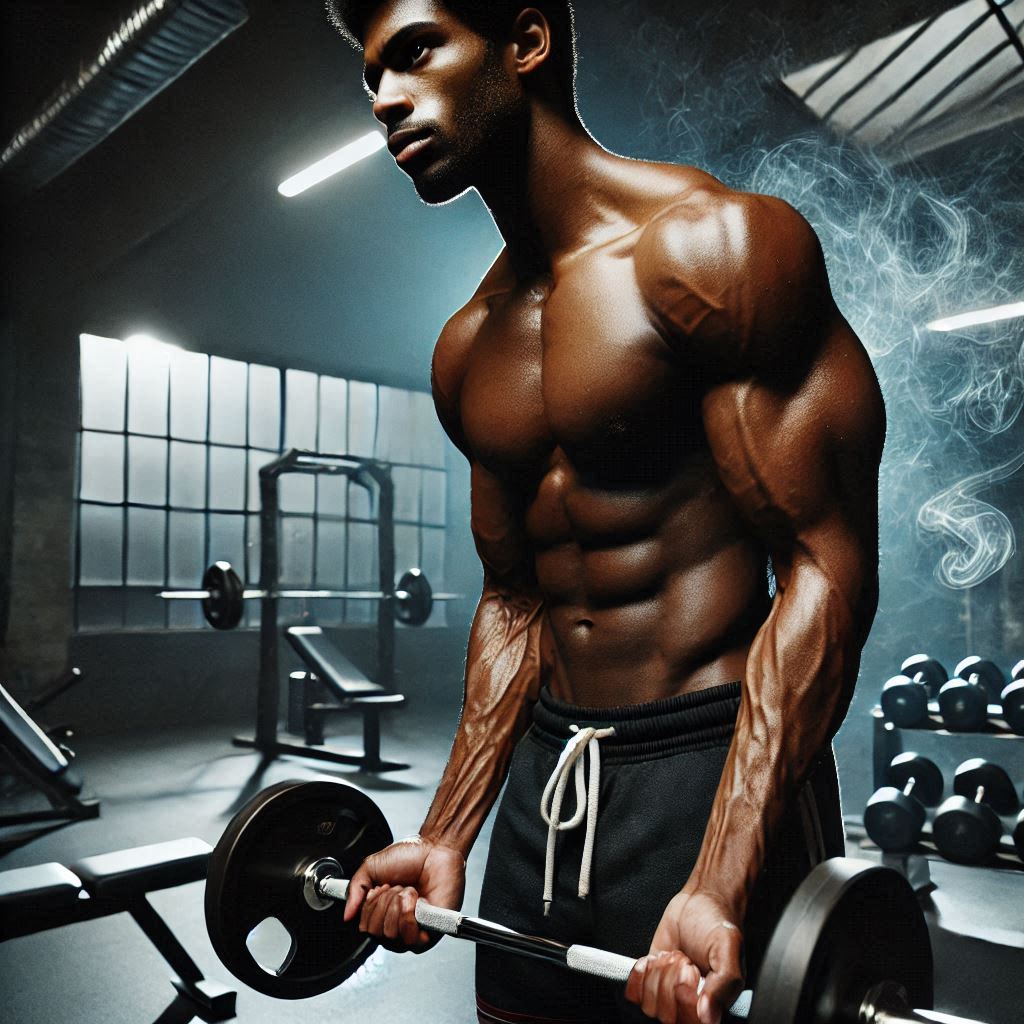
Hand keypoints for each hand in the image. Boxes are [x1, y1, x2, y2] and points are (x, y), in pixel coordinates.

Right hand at [342, 836, 465, 952]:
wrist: (435, 849)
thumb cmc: (409, 857)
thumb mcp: (371, 867)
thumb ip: (354, 890)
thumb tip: (346, 915)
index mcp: (382, 914)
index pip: (364, 928)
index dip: (370, 906)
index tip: (380, 887)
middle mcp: (396, 926)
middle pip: (376, 932)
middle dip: (384, 902)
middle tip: (396, 887)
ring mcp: (414, 930)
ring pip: (391, 934)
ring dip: (398, 905)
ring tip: (409, 891)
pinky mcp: (431, 932)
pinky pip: (411, 937)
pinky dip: (411, 912)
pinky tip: (418, 899)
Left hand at [624, 890, 743, 1023]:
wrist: (701, 902)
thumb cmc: (718, 923)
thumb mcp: (728, 947)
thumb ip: (724, 981)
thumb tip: (708, 1016)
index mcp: (716, 1006)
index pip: (690, 1023)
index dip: (685, 999)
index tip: (691, 970)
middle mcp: (693, 1006)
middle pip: (667, 1016)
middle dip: (671, 980)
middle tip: (684, 959)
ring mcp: (670, 995)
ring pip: (649, 1006)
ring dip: (658, 974)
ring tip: (674, 955)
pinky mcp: (652, 981)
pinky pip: (634, 994)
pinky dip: (639, 974)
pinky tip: (653, 958)